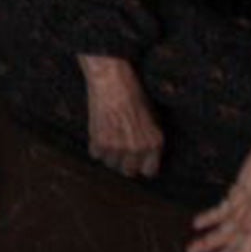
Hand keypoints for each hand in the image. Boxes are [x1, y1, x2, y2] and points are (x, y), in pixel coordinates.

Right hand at [80, 55, 162, 177]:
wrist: (111, 79)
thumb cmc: (132, 93)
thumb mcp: (150, 116)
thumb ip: (148, 138)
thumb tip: (144, 152)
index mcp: (154, 143)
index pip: (149, 171)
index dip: (141, 164)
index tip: (136, 159)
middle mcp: (138, 148)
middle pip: (128, 171)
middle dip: (124, 162)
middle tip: (120, 148)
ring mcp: (118, 147)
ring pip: (110, 164)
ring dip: (109, 154)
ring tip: (109, 136)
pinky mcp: (100, 142)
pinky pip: (96, 155)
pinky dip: (95, 146)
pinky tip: (100, 131)